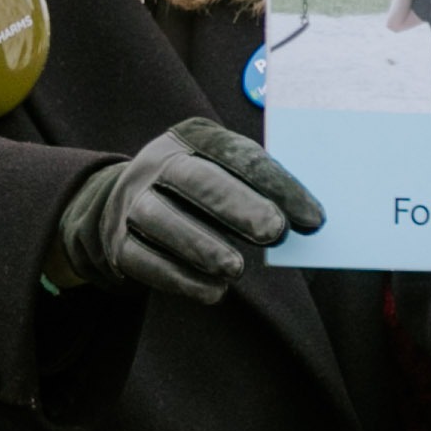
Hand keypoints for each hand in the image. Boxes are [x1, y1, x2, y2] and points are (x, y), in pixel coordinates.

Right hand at [53, 119, 326, 303]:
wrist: (122, 207)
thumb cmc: (197, 192)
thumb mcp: (223, 174)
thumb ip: (259, 190)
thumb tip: (307, 222)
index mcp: (192, 138)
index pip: (235, 153)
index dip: (275, 184)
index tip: (312, 219)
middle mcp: (157, 164)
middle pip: (194, 180)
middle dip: (236, 205)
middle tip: (274, 232)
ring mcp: (132, 203)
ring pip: (162, 220)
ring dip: (202, 245)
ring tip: (237, 269)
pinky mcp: (118, 243)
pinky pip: (145, 260)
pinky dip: (180, 278)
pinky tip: (213, 291)